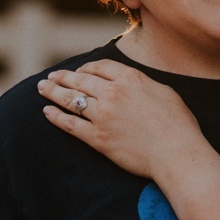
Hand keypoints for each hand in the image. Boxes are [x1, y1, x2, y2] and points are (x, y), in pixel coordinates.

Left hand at [39, 60, 200, 178]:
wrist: (176, 152)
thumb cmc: (178, 123)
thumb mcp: (162, 90)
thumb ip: (142, 83)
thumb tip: (130, 81)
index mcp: (130, 78)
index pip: (99, 67)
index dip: (86, 67)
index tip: (79, 71)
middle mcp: (113, 93)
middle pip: (80, 80)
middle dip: (62, 77)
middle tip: (51, 77)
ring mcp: (103, 116)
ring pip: (71, 100)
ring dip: (53, 92)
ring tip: (42, 88)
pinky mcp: (98, 138)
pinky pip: (70, 125)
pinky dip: (56, 117)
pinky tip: (46, 112)